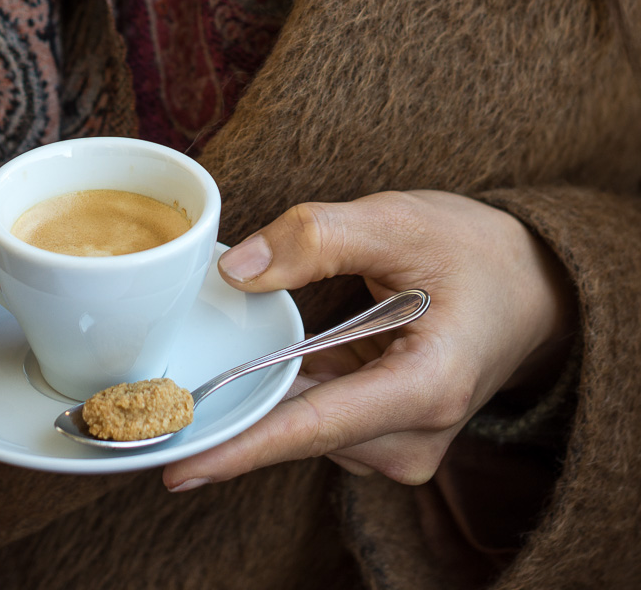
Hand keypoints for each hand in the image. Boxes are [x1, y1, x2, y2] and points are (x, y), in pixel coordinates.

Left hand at [163, 190, 574, 492]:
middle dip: (231, 408)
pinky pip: (316, 421)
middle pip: (300, 430)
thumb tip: (235, 268)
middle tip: (151, 395)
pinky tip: (251, 370)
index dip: (243, 445)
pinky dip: (281, 395)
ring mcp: (402, 446)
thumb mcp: (396, 222)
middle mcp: (414, 436)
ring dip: (256, 397)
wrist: (530, 285)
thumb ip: (316, 237)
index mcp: (427, 387)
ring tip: (198, 373)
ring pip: (302, 427)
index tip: (178, 461)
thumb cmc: (471, 251)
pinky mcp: (385, 437)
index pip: (316, 426)